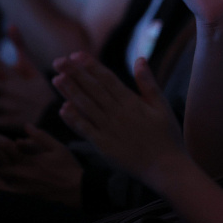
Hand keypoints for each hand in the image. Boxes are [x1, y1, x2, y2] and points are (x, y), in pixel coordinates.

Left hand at [0, 124, 83, 206]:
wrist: (75, 190)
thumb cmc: (68, 166)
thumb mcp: (57, 146)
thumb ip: (39, 137)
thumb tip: (24, 128)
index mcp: (28, 157)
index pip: (5, 145)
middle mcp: (21, 171)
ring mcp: (20, 184)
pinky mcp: (22, 194)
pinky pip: (4, 189)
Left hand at [53, 52, 184, 187]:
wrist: (166, 168)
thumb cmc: (167, 136)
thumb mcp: (161, 105)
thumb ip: (148, 83)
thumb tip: (139, 59)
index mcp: (132, 102)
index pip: (107, 79)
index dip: (91, 66)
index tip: (77, 54)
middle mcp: (118, 113)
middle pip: (93, 89)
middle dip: (75, 74)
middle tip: (58, 61)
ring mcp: (109, 130)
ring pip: (86, 107)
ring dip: (70, 92)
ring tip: (56, 79)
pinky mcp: (103, 146)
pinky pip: (86, 130)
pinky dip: (74, 119)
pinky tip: (63, 109)